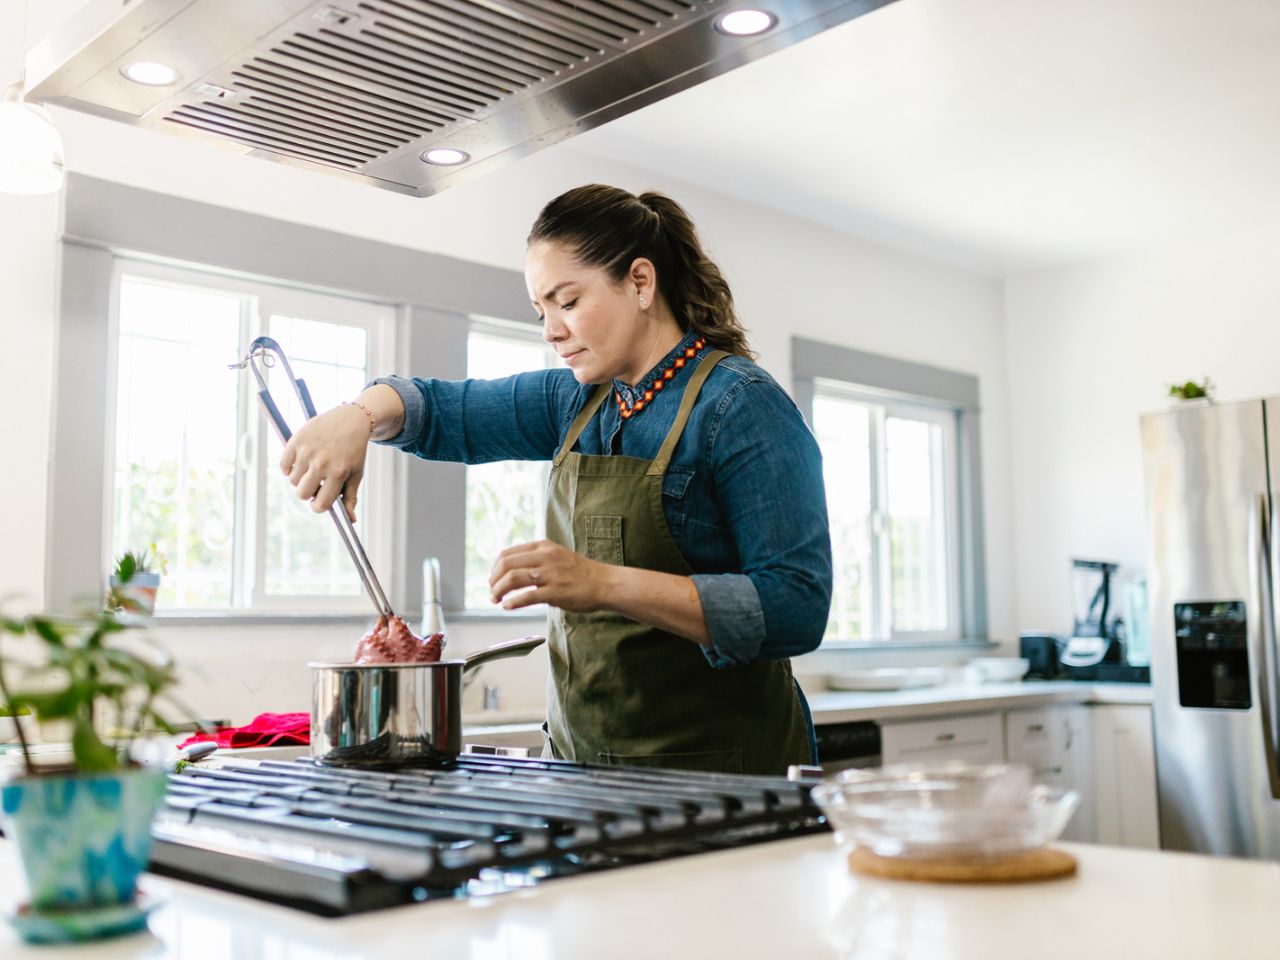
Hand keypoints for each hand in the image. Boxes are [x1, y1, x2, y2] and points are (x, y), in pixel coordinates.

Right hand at [279, 403, 370, 521]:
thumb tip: (351, 520)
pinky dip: (289, 467)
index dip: (318, 506)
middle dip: (308, 492)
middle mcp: (321, 463)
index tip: (319, 501)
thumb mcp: (356, 473)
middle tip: (316, 482)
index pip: (321, 504)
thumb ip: (351, 497)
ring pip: (293, 481)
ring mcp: (307, 451)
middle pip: (302, 494)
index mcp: (338, 473)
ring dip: (300, 478)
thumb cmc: (354, 450)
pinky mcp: (296, 440)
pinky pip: (283, 466)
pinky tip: (300, 461)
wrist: (351, 419)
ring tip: (311, 467)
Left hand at [489, 540, 613, 613]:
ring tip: (497, 600)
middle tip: (492, 592)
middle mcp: (545, 557)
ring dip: (499, 591)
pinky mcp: (556, 592)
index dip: (495, 568)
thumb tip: (511, 571)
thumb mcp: (556, 555)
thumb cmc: (581, 573)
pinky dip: (513, 602)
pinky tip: (508, 606)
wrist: (605, 583)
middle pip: (506, 565)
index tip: (493, 579)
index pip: (507, 554)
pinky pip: (527, 596)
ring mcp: (550, 574)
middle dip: (493, 580)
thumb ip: (536, 559)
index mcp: (543, 547)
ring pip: (513, 579)